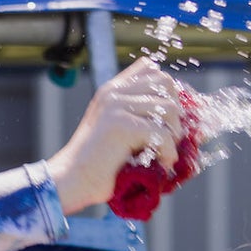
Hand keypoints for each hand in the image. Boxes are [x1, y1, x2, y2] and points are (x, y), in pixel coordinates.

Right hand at [44, 56, 188, 214]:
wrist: (72, 181)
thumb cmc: (97, 164)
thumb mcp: (116, 130)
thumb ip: (136, 114)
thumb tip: (178, 112)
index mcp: (112, 90)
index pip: (150, 69)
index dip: (167, 90)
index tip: (166, 119)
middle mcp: (114, 92)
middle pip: (165, 83)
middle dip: (175, 111)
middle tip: (170, 138)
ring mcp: (116, 106)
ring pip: (168, 108)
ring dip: (174, 134)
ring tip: (166, 152)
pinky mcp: (121, 125)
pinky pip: (161, 133)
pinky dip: (168, 152)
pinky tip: (163, 164)